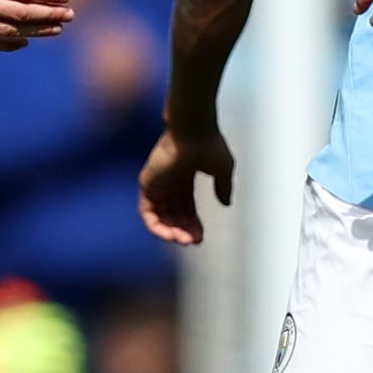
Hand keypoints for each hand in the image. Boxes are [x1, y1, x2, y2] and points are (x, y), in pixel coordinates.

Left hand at [140, 124, 236, 245]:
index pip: (186, 207)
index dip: (193, 224)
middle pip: (174, 214)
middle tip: (194, 242)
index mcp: (184, 176)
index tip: (201, 237)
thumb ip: (223, 186)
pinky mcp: (147, 185)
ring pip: (160, 216)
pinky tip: (170, 236)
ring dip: (171, 232)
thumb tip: (225, 204)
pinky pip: (147, 213)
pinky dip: (156, 227)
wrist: (193, 130)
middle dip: (184, 230)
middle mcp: (169, 181)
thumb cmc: (209, 145)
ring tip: (184, 241)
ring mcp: (156, 183)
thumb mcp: (222, 169)